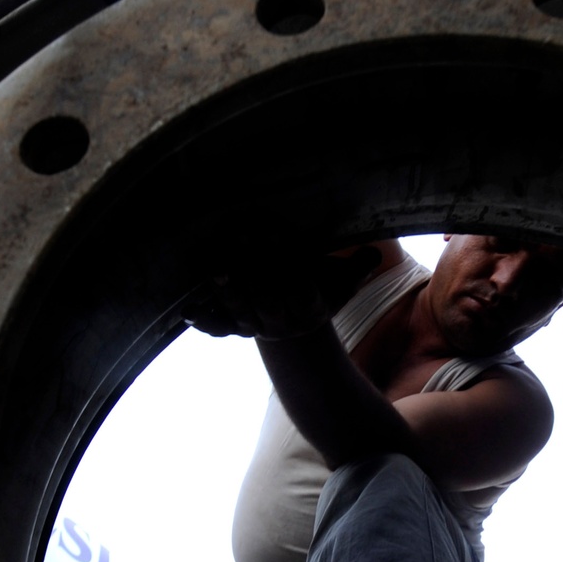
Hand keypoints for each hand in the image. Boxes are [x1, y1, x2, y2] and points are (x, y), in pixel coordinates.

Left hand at [183, 245, 380, 340]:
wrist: (294, 327)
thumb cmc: (319, 292)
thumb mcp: (343, 282)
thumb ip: (358, 267)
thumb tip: (373, 254)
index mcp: (310, 309)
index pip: (302, 289)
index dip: (290, 264)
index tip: (276, 233)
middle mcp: (282, 322)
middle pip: (269, 299)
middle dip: (255, 269)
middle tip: (240, 234)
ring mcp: (255, 326)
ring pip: (241, 311)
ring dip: (229, 289)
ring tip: (218, 266)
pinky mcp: (233, 326)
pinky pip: (218, 329)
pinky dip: (203, 322)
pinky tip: (189, 311)